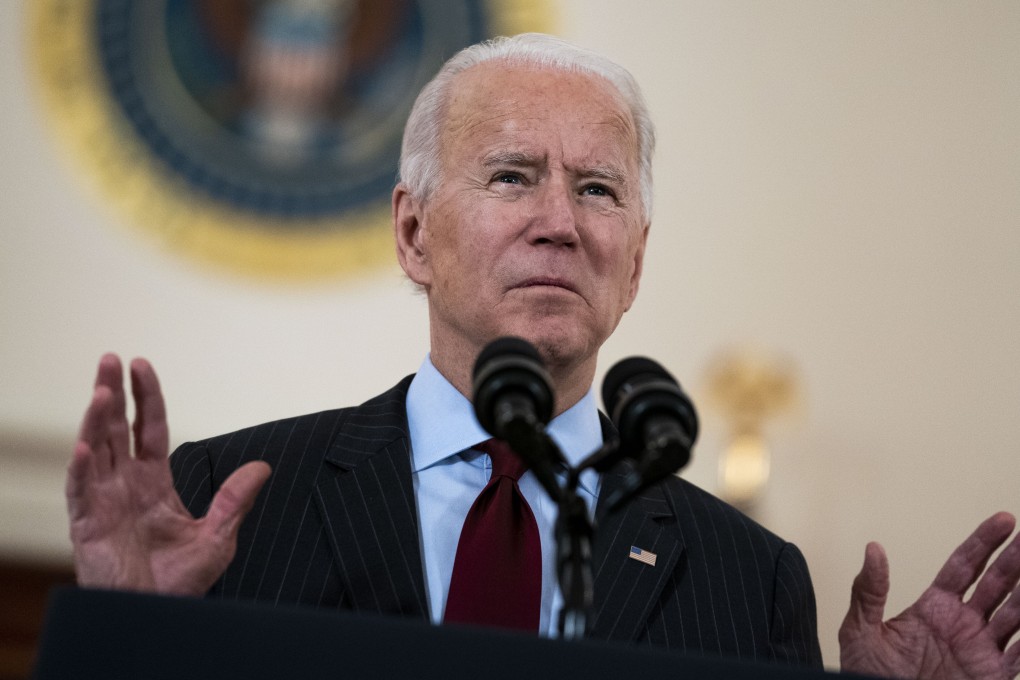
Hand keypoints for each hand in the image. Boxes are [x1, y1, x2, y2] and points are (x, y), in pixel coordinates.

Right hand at [66, 354, 270, 595]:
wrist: (155, 617)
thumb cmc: (178, 582)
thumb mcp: (218, 536)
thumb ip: (235, 499)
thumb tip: (263, 466)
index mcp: (154, 483)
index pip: (149, 428)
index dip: (146, 397)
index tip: (142, 365)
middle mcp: (125, 485)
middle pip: (115, 428)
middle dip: (112, 393)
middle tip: (110, 357)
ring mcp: (104, 502)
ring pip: (94, 450)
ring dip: (95, 420)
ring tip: (101, 390)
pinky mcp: (88, 525)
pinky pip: (81, 492)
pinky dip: (80, 469)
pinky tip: (83, 446)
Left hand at [839, 512, 1019, 679]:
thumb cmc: (868, 675)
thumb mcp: (861, 630)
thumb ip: (869, 591)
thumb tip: (873, 548)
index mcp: (935, 607)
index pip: (964, 566)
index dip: (984, 542)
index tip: (1004, 519)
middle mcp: (963, 624)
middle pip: (997, 583)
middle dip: (1015, 559)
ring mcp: (981, 649)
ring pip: (1016, 613)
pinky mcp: (993, 676)